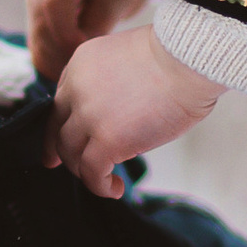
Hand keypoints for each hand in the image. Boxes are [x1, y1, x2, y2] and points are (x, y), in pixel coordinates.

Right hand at [26, 0, 159, 82]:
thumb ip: (100, 20)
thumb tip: (80, 52)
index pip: (54, 4)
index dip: (67, 34)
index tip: (89, 52)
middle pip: (42, 25)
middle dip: (64, 53)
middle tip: (91, 73)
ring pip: (37, 39)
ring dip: (57, 61)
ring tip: (85, 74)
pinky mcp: (37, 13)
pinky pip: (39, 43)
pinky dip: (54, 59)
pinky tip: (75, 68)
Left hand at [44, 18, 221, 199]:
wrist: (187, 61)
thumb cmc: (175, 58)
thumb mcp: (127, 58)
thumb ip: (112, 83)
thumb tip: (119, 113)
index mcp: (81, 65)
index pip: (61, 102)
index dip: (62, 123)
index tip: (61, 139)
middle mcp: (77, 90)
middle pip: (59, 129)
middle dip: (59, 151)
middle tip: (63, 165)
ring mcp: (88, 116)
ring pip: (70, 154)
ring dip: (84, 171)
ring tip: (106, 180)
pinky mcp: (106, 140)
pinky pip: (92, 172)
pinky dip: (100, 186)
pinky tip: (115, 188)